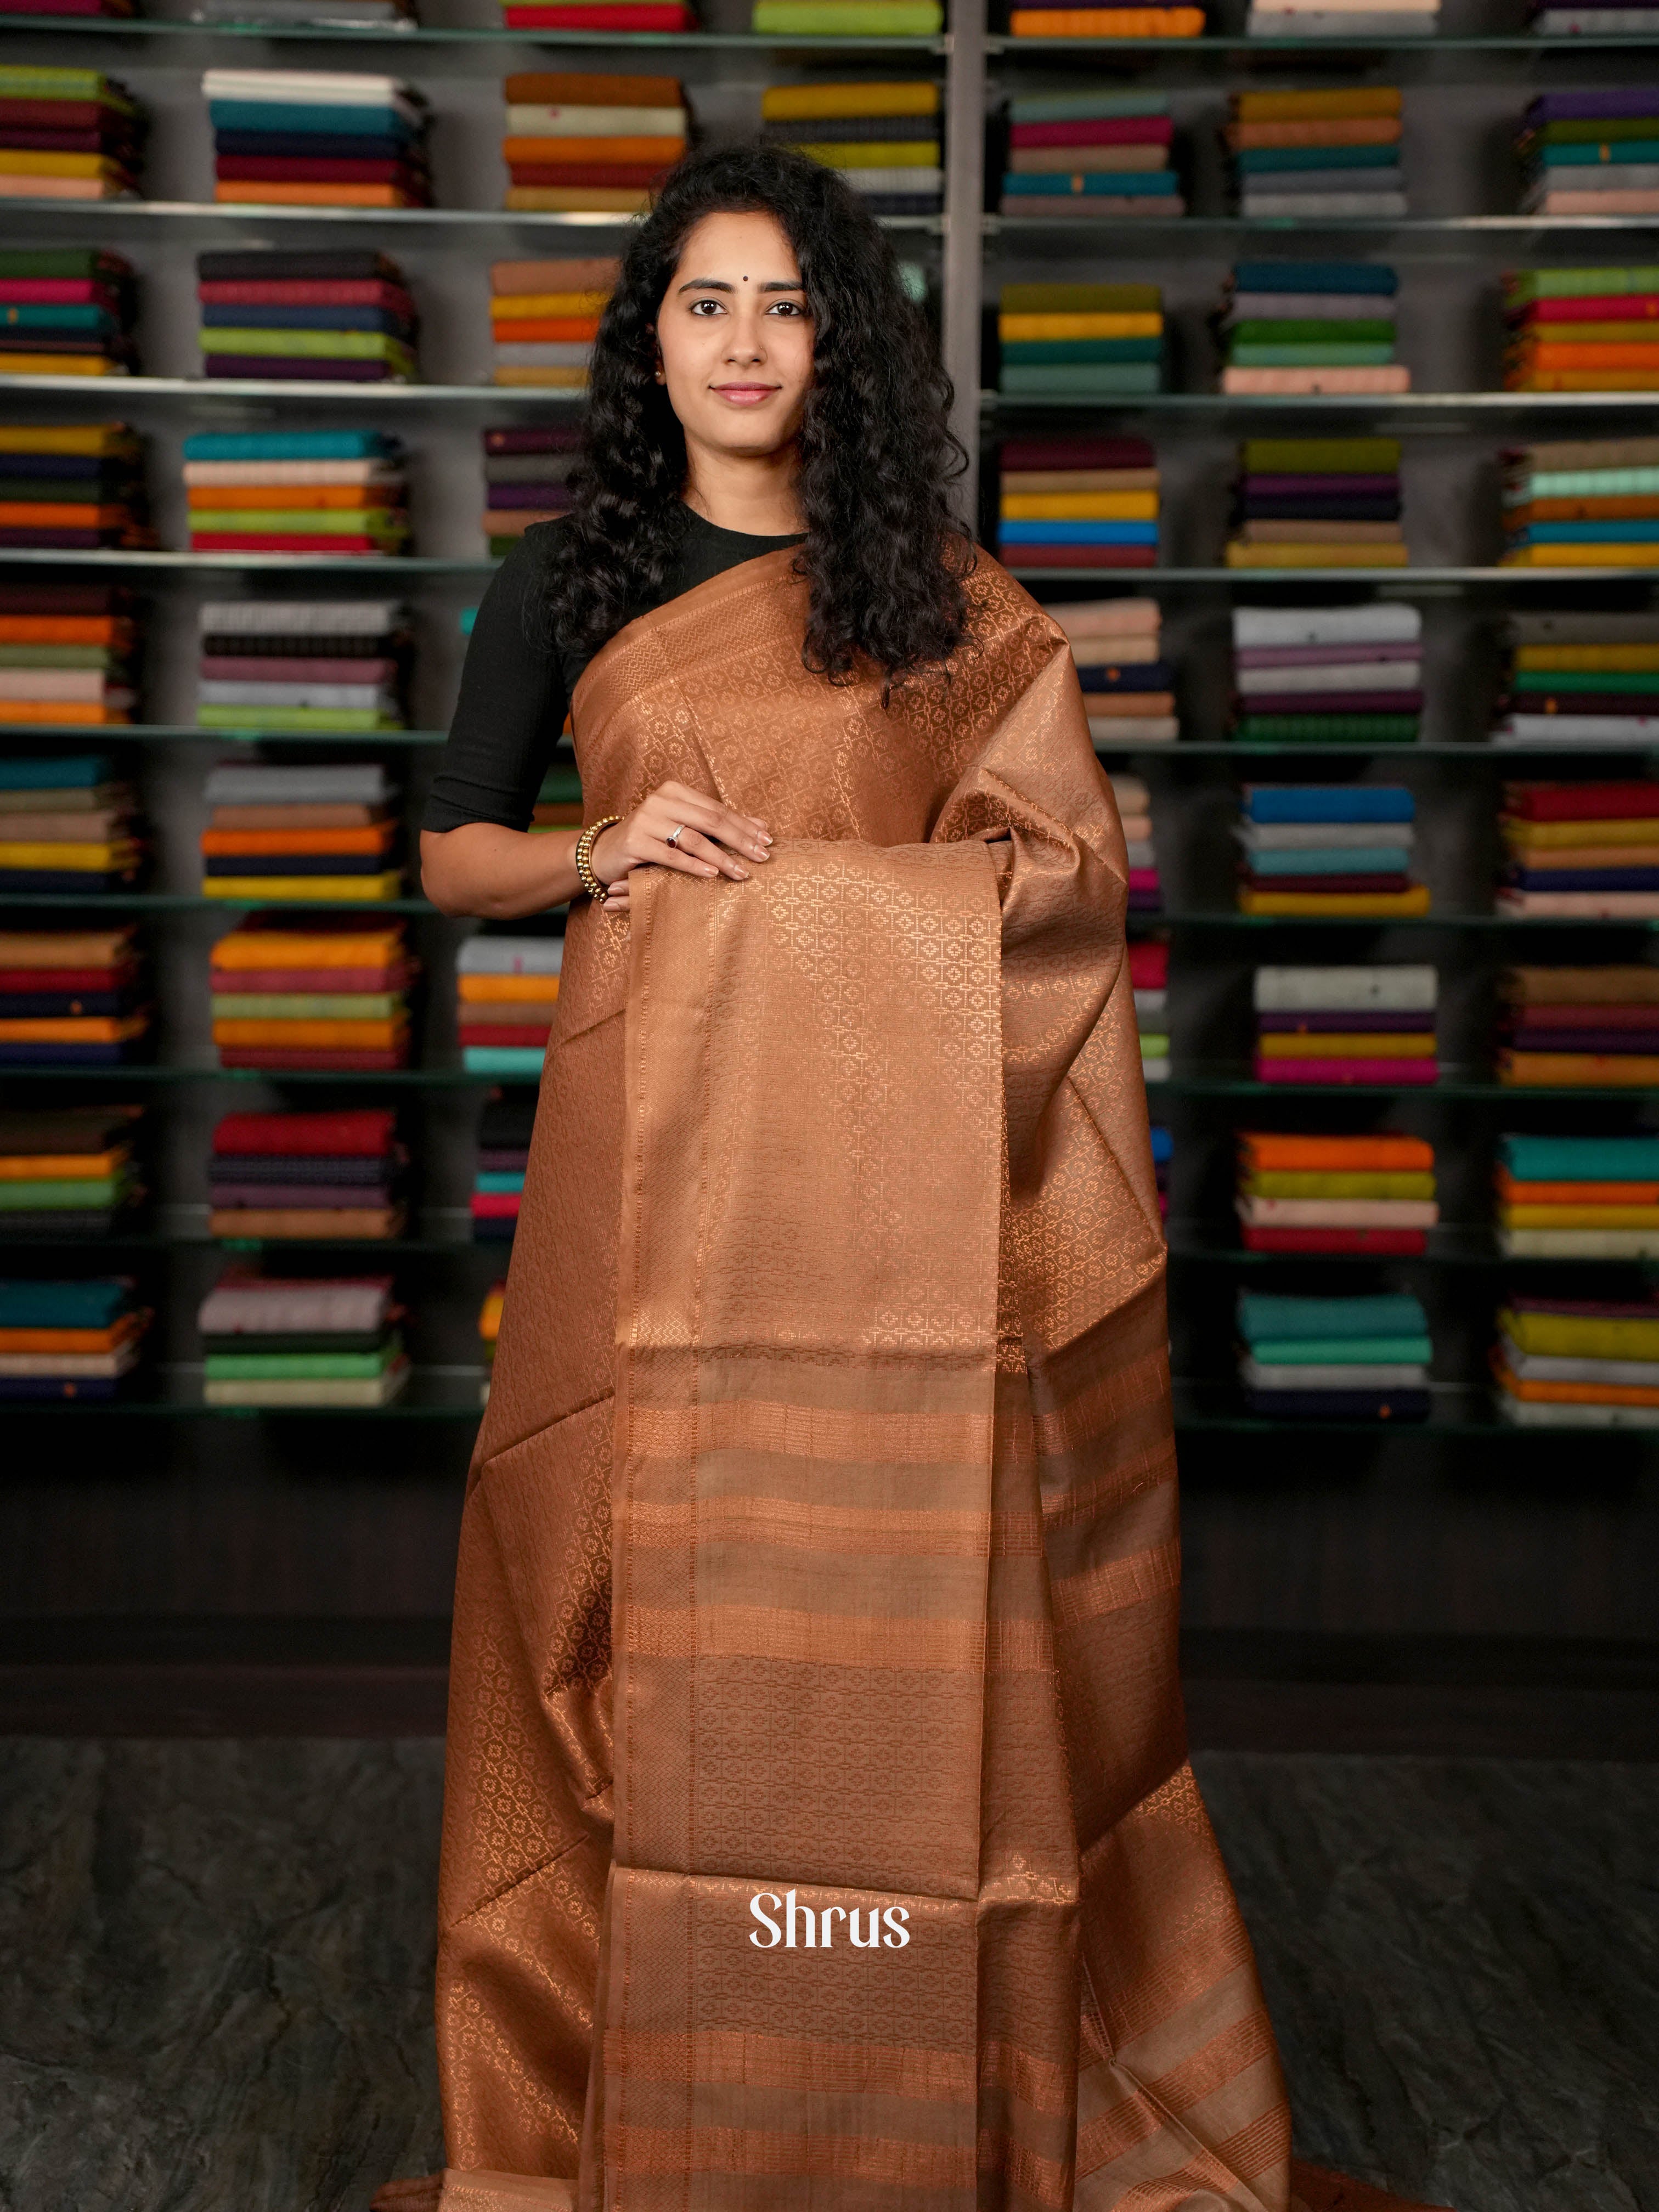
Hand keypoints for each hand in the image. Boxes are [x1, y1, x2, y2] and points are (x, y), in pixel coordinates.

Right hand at [589, 780, 771, 914]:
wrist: (607, 851)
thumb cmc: (653, 839)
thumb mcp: (685, 827)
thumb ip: (719, 824)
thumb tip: (762, 825)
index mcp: (674, 791)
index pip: (717, 808)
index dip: (744, 825)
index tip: (767, 840)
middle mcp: (660, 801)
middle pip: (709, 820)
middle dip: (740, 840)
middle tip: (762, 856)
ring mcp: (646, 820)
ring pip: (692, 839)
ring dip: (720, 858)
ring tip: (741, 873)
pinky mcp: (635, 842)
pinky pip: (671, 856)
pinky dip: (694, 866)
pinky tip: (712, 875)